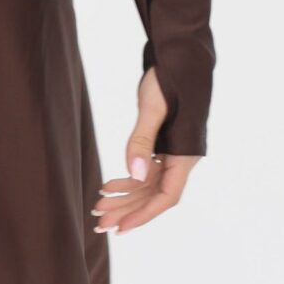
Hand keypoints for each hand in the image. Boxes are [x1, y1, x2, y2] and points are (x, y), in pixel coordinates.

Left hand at [93, 65, 202, 237]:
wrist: (181, 54)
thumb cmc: (170, 78)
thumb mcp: (153, 107)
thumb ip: (142, 141)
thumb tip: (134, 175)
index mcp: (185, 154)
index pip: (166, 197)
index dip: (144, 214)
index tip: (121, 228)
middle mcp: (182, 157)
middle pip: (153, 194)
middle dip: (127, 209)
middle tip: (98, 223)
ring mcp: (173, 151)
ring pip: (148, 184)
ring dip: (124, 196)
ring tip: (98, 207)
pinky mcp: (165, 142)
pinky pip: (147, 169)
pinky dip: (128, 179)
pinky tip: (108, 184)